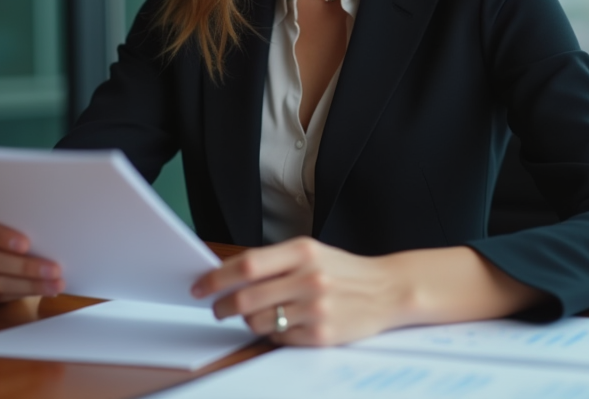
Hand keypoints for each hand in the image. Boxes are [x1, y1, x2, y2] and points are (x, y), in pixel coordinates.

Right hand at [0, 209, 63, 303]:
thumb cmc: (8, 231)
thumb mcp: (11, 222)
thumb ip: (20, 224)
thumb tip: (53, 233)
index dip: (0, 236)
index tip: (26, 244)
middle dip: (24, 266)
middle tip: (54, 269)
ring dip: (30, 284)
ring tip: (56, 283)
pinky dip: (24, 292)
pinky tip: (46, 290)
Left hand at [190, 237, 408, 345]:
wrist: (388, 290)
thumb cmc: (343, 271)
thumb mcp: (311, 252)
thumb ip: (274, 261)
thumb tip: (228, 275)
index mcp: (303, 251)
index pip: (247, 265)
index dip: (216, 278)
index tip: (200, 286)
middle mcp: (309, 278)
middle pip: (247, 297)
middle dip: (223, 306)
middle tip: (217, 308)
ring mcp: (316, 308)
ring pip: (259, 321)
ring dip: (248, 321)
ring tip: (254, 315)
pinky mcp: (322, 334)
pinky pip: (280, 338)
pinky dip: (274, 332)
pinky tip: (284, 323)